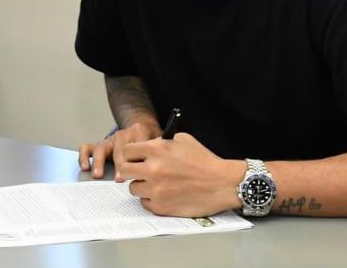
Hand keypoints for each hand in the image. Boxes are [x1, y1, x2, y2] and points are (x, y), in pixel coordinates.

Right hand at [78, 117, 161, 178]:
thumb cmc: (151, 138)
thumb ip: (158, 151)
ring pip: (100, 148)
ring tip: (97, 175)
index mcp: (138, 131)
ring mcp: (110, 140)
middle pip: (118, 150)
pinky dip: (84, 157)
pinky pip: (87, 148)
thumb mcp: (159, 141)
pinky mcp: (101, 145)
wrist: (142, 126)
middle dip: (118, 165)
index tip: (133, 174)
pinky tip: (85, 167)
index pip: (135, 146)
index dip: (133, 161)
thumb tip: (155, 168)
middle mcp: (121, 135)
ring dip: (98, 162)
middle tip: (118, 179)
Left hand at [116, 133, 243, 216]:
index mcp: (156, 149)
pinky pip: (145, 202)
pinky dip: (152, 199)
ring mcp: (155, 189)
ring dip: (142, 186)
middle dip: (130, 170)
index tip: (133, 158)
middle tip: (138, 172)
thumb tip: (145, 148)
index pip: (126, 151)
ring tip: (157, 184)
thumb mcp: (182, 140)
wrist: (222, 183)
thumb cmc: (205, 161)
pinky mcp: (160, 206)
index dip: (130, 154)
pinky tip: (164, 194)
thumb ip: (161, 142)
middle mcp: (152, 169)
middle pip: (124, 170)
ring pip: (133, 188)